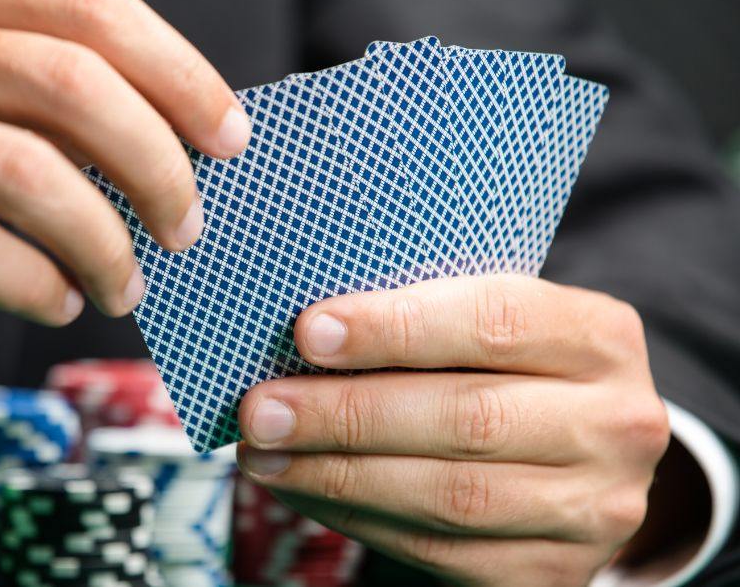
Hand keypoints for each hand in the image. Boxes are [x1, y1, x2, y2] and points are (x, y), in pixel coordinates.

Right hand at [0, 0, 250, 339]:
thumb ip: (49, 90)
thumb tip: (184, 149)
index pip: (89, 8)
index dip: (178, 74)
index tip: (229, 140)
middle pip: (70, 87)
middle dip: (155, 168)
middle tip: (186, 228)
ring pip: (25, 176)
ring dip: (104, 244)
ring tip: (126, 285)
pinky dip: (37, 285)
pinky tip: (61, 300)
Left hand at [236, 275, 670, 586]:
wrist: (578, 458)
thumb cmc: (507, 370)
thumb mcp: (493, 327)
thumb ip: (423, 318)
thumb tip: (302, 335)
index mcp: (600, 338)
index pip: (495, 320)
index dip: (397, 327)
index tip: (308, 332)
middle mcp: (616, 424)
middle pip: (469, 418)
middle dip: (348, 413)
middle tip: (262, 409)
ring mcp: (593, 509)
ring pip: (452, 496)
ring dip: (339, 475)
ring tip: (264, 455)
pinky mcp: (552, 572)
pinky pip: (439, 551)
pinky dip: (355, 518)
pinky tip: (302, 490)